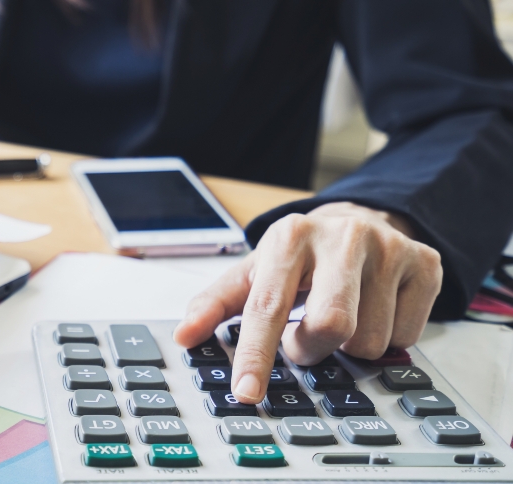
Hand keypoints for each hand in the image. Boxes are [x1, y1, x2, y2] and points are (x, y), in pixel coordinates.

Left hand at [173, 202, 441, 403]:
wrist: (358, 219)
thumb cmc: (298, 255)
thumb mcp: (254, 271)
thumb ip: (215, 303)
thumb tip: (183, 337)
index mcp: (289, 237)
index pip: (268, 306)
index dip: (255, 354)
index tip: (247, 391)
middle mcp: (341, 237)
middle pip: (331, 326)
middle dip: (313, 347)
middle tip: (305, 338)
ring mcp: (389, 248)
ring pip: (371, 340)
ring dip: (349, 347)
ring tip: (340, 317)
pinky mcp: (426, 263)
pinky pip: (407, 336)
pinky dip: (387, 337)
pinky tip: (374, 309)